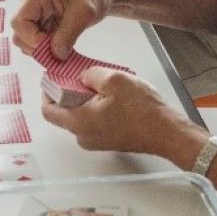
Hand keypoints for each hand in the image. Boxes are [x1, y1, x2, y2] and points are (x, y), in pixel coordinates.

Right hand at [11, 0, 115, 59]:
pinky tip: (60, 44)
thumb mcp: (84, 14)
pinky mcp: (39, 16)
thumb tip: (56, 55)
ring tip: (61, 48)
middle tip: (56, 53)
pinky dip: (46, 44)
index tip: (51, 48)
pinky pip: (35, 35)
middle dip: (36, 45)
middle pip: (19, 30)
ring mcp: (33, 7)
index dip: (31, 39)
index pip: (20, 21)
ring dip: (41, 46)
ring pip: (25, 36)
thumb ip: (68, 35)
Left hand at [42, 67, 201, 154]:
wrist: (169, 133)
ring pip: (80, 115)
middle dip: (67, 92)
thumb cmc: (144, 112)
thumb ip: (90, 74)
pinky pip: (94, 121)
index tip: (52, 78)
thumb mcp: (113, 79)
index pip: (48, 111)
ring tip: (99, 83)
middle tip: (77, 76)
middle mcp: (84, 136)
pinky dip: (96, 106)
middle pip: (64, 112)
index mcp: (79, 123)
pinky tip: (111, 95)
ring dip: (84, 98)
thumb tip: (81, 76)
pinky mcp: (110, 139)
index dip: (47, 92)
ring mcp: (97, 140)